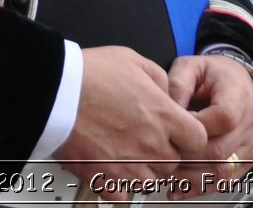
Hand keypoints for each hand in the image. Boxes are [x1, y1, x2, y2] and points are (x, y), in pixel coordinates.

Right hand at [55, 47, 207, 198]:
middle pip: (175, 163)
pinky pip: (123, 193)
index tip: (179, 131)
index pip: (198, 139)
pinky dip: (119, 183)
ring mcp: (127, 164)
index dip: (190, 135)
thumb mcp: (134, 60)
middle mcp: (149, 144)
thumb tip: (166, 93)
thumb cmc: (89, 74)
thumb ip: (160, 79)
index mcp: (162, 115)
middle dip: (166, 151)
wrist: (54, 91)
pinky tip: (112, 165)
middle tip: (147, 137)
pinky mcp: (104, 176)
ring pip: (151, 181)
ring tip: (128, 151)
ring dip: (144, 169)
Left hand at [164, 55, 252, 198]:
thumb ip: (178, 85)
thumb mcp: (192, 67)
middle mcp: (249, 123)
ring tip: (167, 175)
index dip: (195, 129)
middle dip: (187, 159)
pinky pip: (226, 181)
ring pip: (222, 172)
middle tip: (162, 157)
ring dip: (191, 178)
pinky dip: (201, 187)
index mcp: (238, 97)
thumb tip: (166, 111)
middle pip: (220, 152)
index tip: (174, 128)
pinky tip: (180, 189)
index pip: (223, 119)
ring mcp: (250, 145)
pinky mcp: (246, 160)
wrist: (238, 82)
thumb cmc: (214, 75)